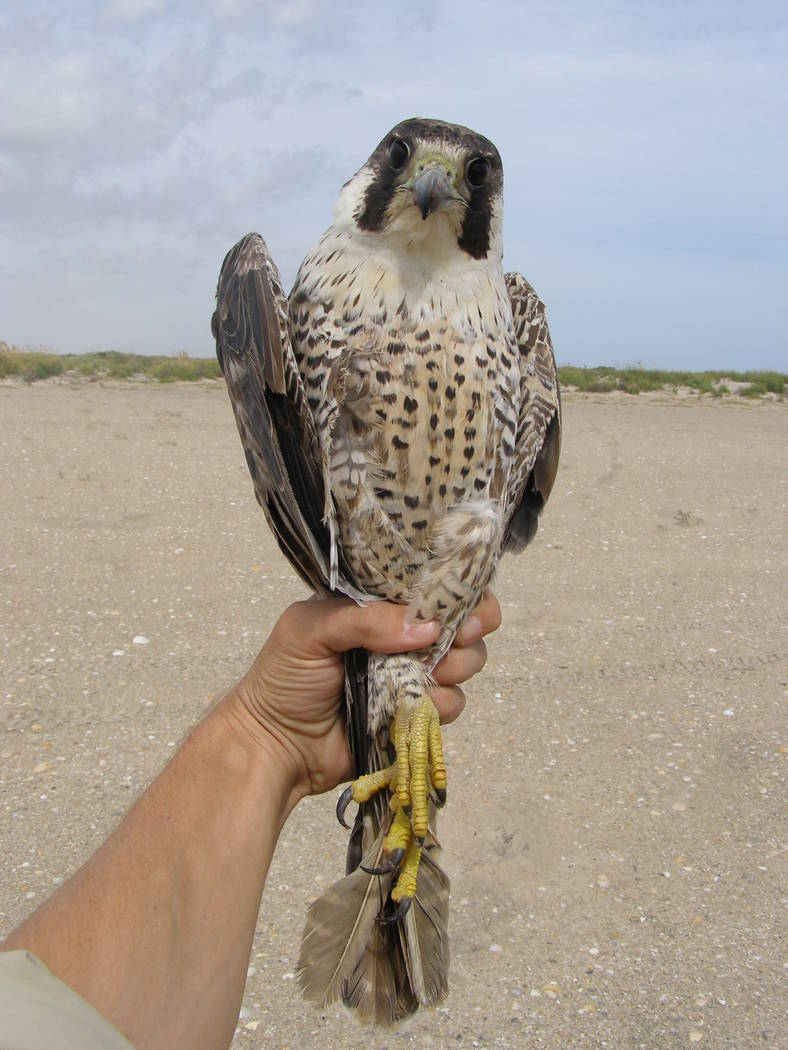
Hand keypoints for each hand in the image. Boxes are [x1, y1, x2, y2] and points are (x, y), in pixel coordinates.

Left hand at [222, 592, 501, 802]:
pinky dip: (441, 705)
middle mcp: (401, 637)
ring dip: (456, 667)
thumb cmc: (283, 678)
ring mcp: (412, 675)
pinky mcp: (416, 713)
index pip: (431, 586)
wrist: (274, 745)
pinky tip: (414, 706)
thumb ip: (365, 620)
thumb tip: (427, 628)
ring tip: (428, 675)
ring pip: (465, 662)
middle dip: (468, 630)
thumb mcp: (310, 630)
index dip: (459, 591)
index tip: (466, 606)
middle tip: (457, 638)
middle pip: (462, 622)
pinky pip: (453, 704)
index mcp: (377, 606)